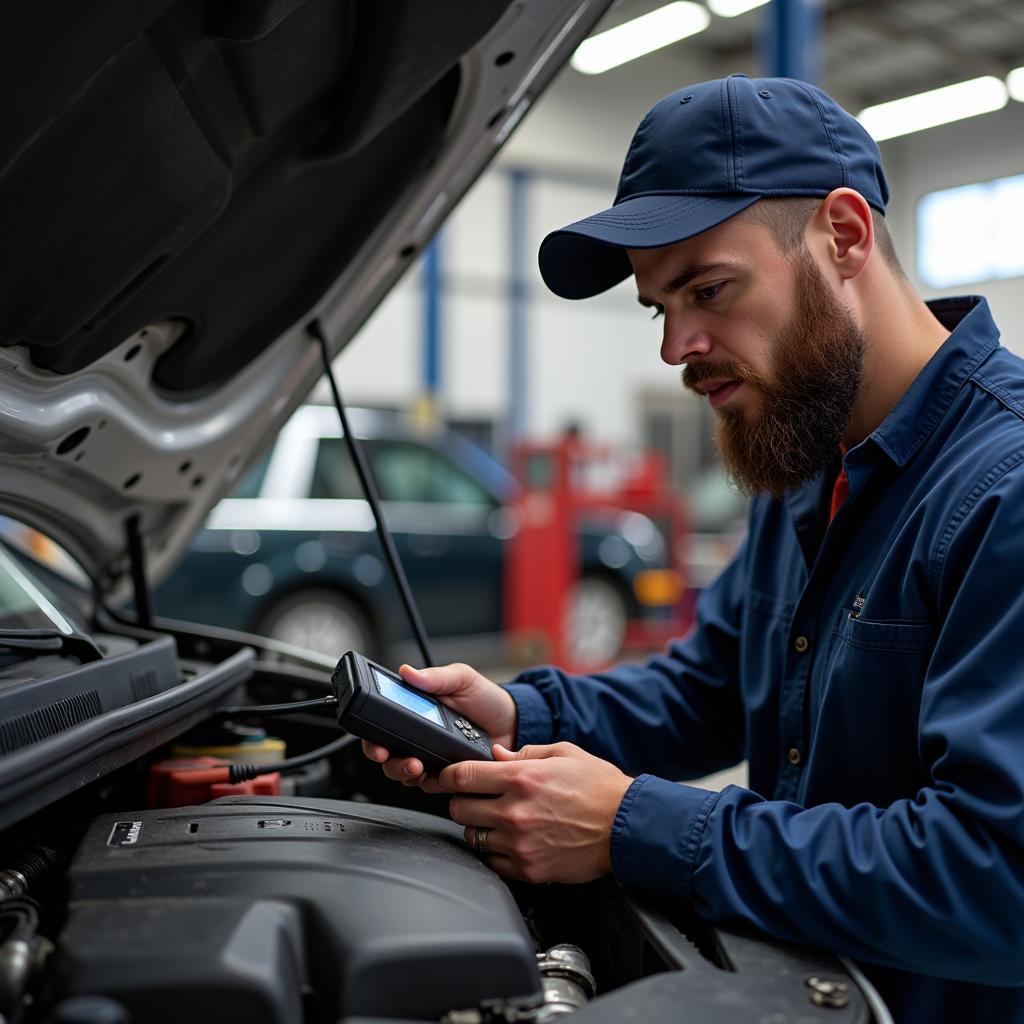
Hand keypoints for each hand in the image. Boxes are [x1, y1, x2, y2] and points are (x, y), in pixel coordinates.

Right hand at [361, 662, 517, 792]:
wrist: (512, 723)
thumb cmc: (485, 698)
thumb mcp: (462, 679)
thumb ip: (436, 677)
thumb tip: (409, 672)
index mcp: (414, 710)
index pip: (382, 724)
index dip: (373, 737)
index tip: (377, 744)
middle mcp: (416, 735)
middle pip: (387, 754)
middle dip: (389, 761)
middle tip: (403, 759)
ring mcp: (429, 756)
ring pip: (403, 773)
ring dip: (406, 773)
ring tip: (419, 767)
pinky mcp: (445, 774)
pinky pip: (429, 785)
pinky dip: (431, 783)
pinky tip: (441, 776)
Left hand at [443, 742, 632, 883]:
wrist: (626, 826)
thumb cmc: (599, 787)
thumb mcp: (563, 753)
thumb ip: (524, 752)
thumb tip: (495, 755)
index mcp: (521, 779)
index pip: (463, 777)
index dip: (447, 776)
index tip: (446, 777)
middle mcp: (515, 812)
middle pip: (459, 810)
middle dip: (462, 801)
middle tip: (475, 798)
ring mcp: (520, 844)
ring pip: (472, 837)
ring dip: (479, 827)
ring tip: (498, 820)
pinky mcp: (528, 869)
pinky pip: (492, 862)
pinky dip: (495, 852)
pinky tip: (511, 840)